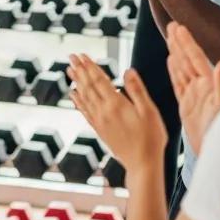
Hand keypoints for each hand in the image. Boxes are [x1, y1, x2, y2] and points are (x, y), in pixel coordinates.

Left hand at [69, 56, 165, 173]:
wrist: (142, 164)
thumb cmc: (150, 138)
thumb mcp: (149, 111)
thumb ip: (137, 90)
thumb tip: (128, 71)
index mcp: (116, 104)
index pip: (99, 80)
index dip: (90, 66)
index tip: (82, 55)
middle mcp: (103, 111)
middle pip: (89, 86)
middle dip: (80, 70)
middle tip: (71, 57)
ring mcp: (100, 121)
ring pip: (84, 97)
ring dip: (77, 82)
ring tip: (69, 71)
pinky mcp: (100, 130)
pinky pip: (85, 111)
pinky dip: (78, 101)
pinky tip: (74, 95)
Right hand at [166, 23, 219, 154]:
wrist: (215, 153)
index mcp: (210, 85)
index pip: (197, 59)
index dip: (188, 43)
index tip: (179, 27)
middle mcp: (202, 87)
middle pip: (188, 60)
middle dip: (180, 42)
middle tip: (171, 25)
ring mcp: (194, 95)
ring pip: (182, 69)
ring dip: (175, 52)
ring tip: (169, 37)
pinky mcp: (186, 105)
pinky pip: (178, 83)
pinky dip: (173, 71)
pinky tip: (170, 60)